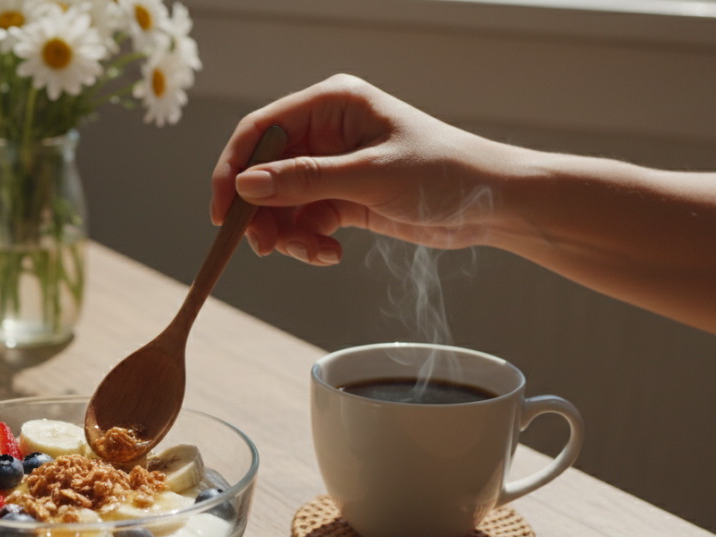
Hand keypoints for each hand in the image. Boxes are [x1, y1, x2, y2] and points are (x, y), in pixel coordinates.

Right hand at [210, 74, 511, 264]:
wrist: (491, 203)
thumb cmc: (443, 171)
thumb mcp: (369, 176)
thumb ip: (304, 181)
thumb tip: (245, 186)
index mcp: (330, 104)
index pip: (260, 131)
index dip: (233, 170)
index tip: (223, 211)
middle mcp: (326, 132)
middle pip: (264, 172)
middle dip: (261, 212)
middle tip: (264, 247)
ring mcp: (333, 167)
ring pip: (282, 203)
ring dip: (287, 233)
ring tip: (313, 253)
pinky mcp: (343, 198)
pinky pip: (305, 221)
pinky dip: (309, 242)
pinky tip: (331, 253)